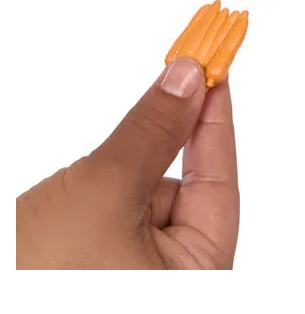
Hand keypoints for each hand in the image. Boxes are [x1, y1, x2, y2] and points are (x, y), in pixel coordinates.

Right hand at [16, 58, 237, 270]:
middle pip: (183, 189)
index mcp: (198, 275)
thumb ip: (153, 131)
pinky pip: (113, 214)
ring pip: (141, 199)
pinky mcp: (95, 269)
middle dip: (165, 143)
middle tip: (163, 86)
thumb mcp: (105, 192)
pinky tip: (72, 198)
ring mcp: (131, 274)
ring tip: (86, 187)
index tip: (213, 66)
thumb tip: (189, 77)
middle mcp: (173, 279)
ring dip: (122, 171)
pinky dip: (103, 188)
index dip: (216, 118)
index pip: (219, 179)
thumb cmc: (42, 281)